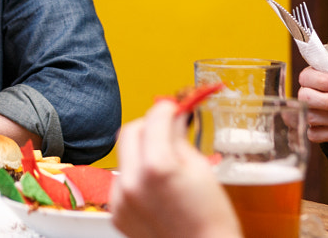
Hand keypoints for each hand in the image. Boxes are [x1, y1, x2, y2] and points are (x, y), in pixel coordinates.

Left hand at [111, 99, 241, 237]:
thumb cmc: (210, 219)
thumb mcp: (201, 168)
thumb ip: (179, 138)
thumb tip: (173, 117)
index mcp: (157, 167)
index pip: (154, 118)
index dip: (167, 108)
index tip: (174, 107)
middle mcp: (133, 182)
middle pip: (130, 131)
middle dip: (149, 125)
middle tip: (167, 128)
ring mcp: (121, 199)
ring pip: (125, 155)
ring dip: (142, 150)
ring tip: (166, 163)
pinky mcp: (117, 211)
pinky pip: (123, 178)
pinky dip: (137, 174)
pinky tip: (156, 186)